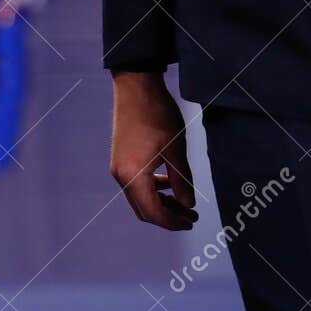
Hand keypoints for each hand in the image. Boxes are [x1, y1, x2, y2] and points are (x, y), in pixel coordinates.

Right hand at [110, 71, 197, 230]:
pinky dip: (153, 188)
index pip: (152, 212)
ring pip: (140, 196)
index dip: (172, 221)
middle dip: (168, 216)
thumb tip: (188, 205)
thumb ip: (182, 180)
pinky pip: (137, 183)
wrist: (136, 87)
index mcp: (133, 176)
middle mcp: (121, 176)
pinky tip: (170, 183)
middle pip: (144, 209)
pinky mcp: (121, 158)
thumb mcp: (176, 149)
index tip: (190, 223)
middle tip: (191, 218)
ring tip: (184, 203)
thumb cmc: (158, 115)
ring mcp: (119, 167)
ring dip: (161, 202)